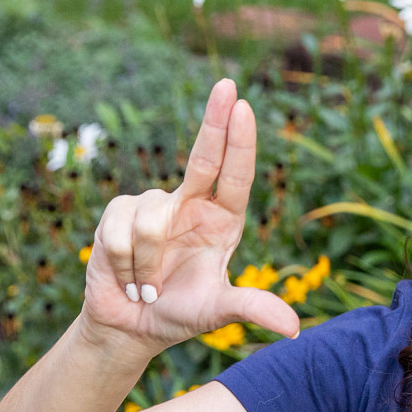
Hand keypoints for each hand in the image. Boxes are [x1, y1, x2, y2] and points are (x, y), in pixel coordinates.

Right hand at [79, 79, 301, 355]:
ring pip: (152, 222)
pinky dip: (125, 265)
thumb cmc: (179, 314)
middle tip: (227, 83)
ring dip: (149, 266)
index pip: (234, 175)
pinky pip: (122, 233)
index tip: (244, 106)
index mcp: (221, 220)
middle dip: (214, 119)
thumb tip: (294, 328)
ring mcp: (153, 206)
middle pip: (203, 155)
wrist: (130, 326)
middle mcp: (190, 205)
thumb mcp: (218, 313)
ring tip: (148, 286)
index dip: (239, 141)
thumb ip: (251, 309)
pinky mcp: (118, 214)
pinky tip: (126, 277)